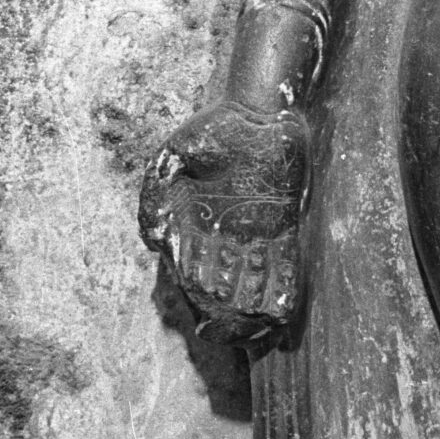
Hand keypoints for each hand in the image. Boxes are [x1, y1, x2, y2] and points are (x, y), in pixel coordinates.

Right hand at [139, 101, 310, 344]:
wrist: (255, 112)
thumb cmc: (210, 132)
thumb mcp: (173, 158)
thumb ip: (156, 197)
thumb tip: (154, 244)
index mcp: (193, 226)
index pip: (192, 271)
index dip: (197, 294)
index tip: (202, 310)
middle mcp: (223, 236)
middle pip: (222, 282)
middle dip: (226, 307)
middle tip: (231, 326)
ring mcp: (254, 232)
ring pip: (253, 277)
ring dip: (255, 301)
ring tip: (256, 322)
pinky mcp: (283, 223)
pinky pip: (284, 259)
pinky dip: (283, 283)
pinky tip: (284, 304)